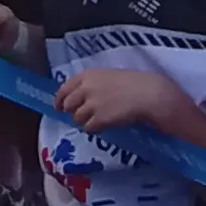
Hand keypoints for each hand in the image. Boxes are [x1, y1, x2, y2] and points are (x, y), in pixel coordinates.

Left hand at [54, 64, 191, 135]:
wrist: (146, 94)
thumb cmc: (132, 83)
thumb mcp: (107, 76)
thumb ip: (91, 84)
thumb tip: (79, 97)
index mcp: (87, 76)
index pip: (64, 89)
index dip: (60, 100)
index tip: (59, 107)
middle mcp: (85, 89)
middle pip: (67, 105)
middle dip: (72, 111)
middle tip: (81, 115)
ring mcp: (91, 105)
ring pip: (77, 118)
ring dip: (85, 121)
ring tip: (98, 119)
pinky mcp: (98, 119)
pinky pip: (89, 128)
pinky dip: (95, 129)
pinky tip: (104, 125)